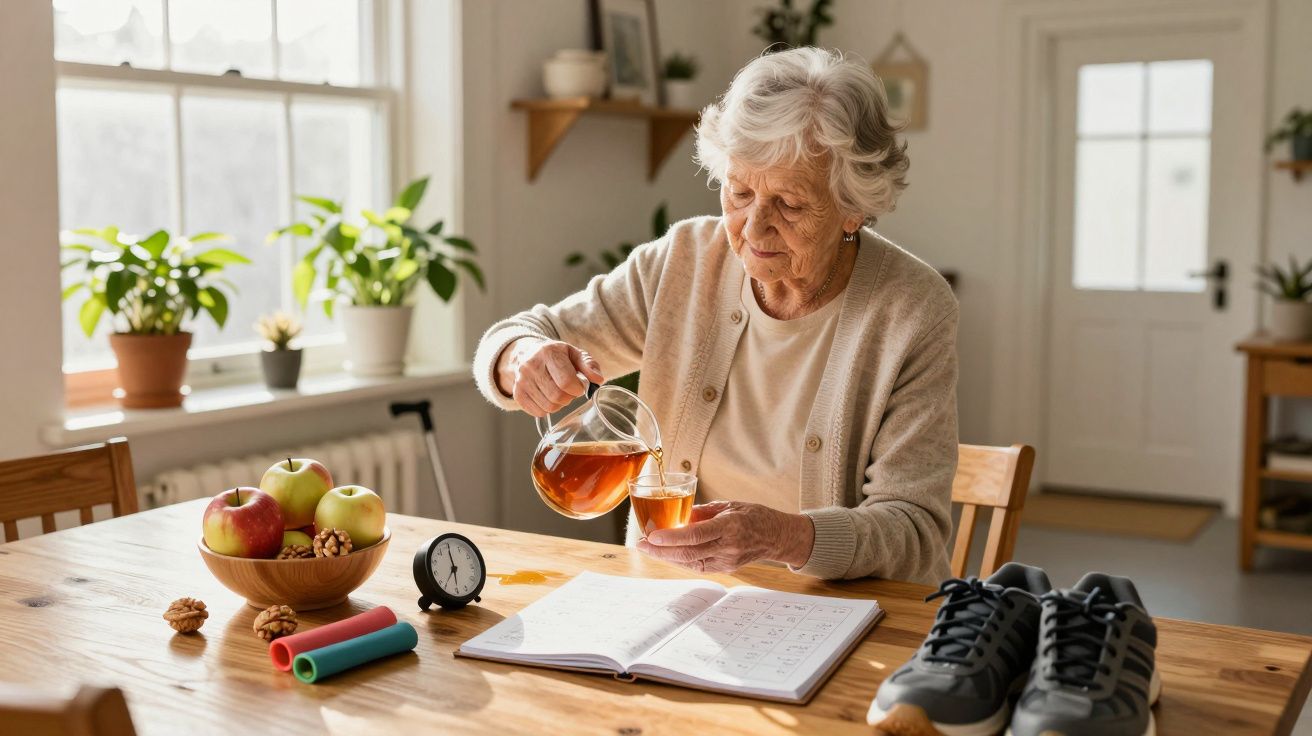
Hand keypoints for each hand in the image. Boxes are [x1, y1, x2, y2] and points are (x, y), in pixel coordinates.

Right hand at [495, 338, 605, 416]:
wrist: (527, 354)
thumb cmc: (556, 356)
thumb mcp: (574, 354)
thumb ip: (589, 365)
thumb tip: (598, 379)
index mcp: (548, 353)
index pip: (566, 382)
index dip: (578, 388)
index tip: (579, 385)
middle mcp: (531, 366)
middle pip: (557, 396)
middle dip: (569, 397)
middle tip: (569, 390)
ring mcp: (522, 381)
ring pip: (549, 407)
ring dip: (559, 404)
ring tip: (558, 392)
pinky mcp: (517, 394)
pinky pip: (538, 412)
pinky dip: (547, 409)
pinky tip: (547, 397)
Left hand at [636, 501, 814, 572]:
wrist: (778, 536)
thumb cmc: (754, 515)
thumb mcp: (729, 505)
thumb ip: (702, 512)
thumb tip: (678, 517)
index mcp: (730, 526)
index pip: (695, 535)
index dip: (671, 537)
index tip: (652, 536)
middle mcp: (728, 547)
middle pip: (689, 553)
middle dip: (661, 551)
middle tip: (641, 544)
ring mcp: (728, 561)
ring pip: (691, 562)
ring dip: (667, 556)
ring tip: (648, 549)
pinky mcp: (727, 568)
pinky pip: (699, 565)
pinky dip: (681, 560)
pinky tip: (668, 554)